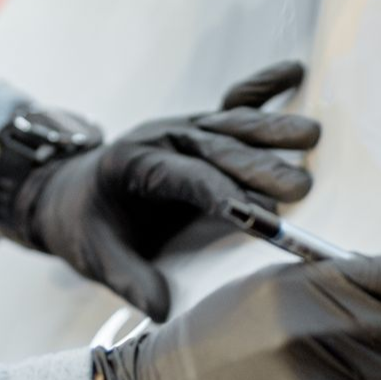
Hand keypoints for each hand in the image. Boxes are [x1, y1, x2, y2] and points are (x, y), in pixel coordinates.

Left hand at [13, 61, 319, 318]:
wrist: (68, 192)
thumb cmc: (85, 224)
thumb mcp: (94, 256)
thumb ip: (128, 279)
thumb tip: (160, 309)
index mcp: (133, 164)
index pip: (186, 179)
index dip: (223, 196)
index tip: (258, 218)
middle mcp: (161, 138)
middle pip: (217, 150)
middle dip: (260, 168)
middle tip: (301, 188)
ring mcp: (183, 128)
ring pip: (231, 124)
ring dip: (272, 129)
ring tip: (312, 136)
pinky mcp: (198, 128)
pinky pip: (233, 103)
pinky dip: (264, 87)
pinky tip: (296, 70)